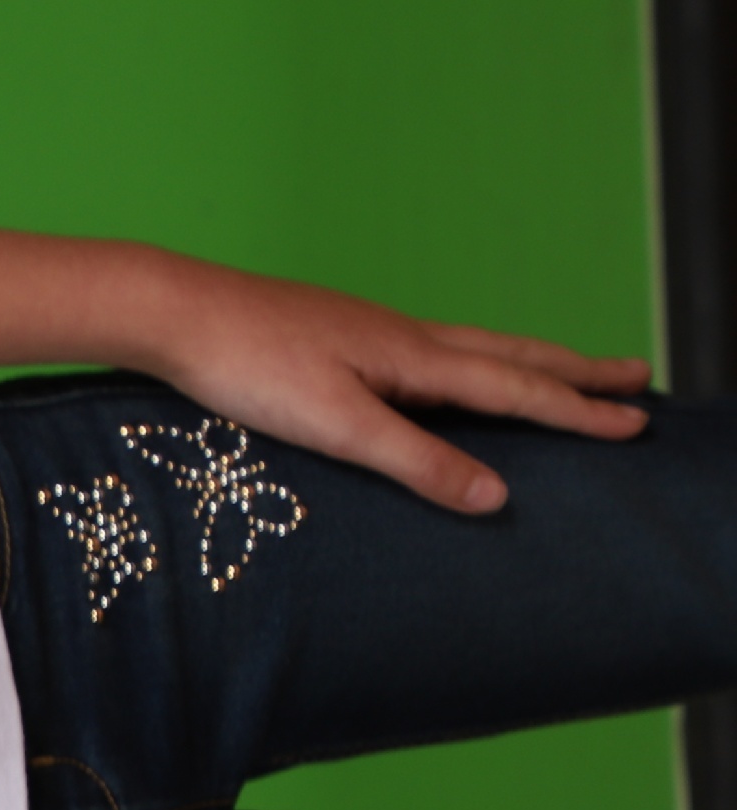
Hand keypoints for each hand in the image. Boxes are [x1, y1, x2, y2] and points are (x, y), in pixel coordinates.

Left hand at [127, 256, 651, 512]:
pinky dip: (466, 360)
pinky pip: (427, 350)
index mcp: (414, 358)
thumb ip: (415, 460)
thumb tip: (496, 496)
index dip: (578, 411)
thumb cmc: (247, 368)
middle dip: (573, 371)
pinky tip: (444, 372)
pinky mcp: (333, 336)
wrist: (171, 313)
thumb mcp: (338, 426)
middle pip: (510, 353)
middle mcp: (403, 336)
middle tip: (635, 376)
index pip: (518, 388)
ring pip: (470, 345)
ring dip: (524, 360)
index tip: (638, 422)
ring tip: (561, 369)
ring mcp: (368, 332)